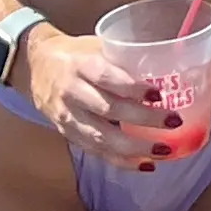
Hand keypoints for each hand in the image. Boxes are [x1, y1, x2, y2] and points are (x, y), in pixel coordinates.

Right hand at [19, 26, 169, 163]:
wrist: (36, 66)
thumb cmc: (76, 54)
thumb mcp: (97, 46)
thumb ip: (124, 59)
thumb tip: (167, 70)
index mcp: (80, 66)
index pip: (106, 78)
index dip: (133, 88)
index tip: (158, 94)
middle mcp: (71, 92)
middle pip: (109, 110)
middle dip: (143, 119)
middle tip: (173, 121)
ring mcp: (67, 116)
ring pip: (102, 137)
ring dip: (135, 148)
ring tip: (163, 150)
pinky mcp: (67, 134)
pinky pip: (96, 151)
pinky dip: (121, 160)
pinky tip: (144, 164)